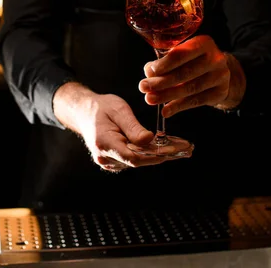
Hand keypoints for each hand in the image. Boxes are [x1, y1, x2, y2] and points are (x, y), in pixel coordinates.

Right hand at [53, 82, 182, 171]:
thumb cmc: (101, 107)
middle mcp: (106, 158)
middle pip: (140, 161)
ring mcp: (109, 162)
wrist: (84, 112)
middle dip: (164, 155)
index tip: (173, 151)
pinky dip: (150, 153)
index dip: (155, 156)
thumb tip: (150, 140)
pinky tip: (165, 146)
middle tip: (186, 148)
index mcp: (106, 144)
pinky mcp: (114, 161)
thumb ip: (133, 127)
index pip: (134, 157)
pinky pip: (135, 159)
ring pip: (139, 161)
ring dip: (160, 154)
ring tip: (181, 146)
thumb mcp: (118, 110)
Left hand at [139, 35, 245, 117]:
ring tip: (150, 99)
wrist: (219, 73)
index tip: (149, 71)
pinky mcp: (220, 92)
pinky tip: (166, 110)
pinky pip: (196, 101)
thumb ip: (167, 60)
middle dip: (162, 81)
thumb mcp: (184, 54)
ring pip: (190, 88)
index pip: (182, 54)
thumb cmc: (194, 60)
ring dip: (167, 95)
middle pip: (185, 73)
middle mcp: (215, 58)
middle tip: (144, 87)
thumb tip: (149, 72)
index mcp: (204, 43)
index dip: (165, 64)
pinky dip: (178, 106)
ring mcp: (220, 76)